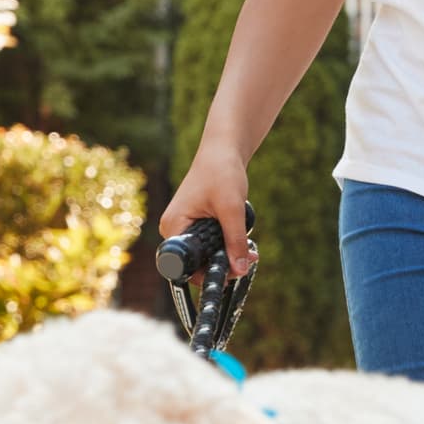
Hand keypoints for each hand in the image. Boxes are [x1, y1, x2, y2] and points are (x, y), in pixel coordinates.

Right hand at [159, 146, 256, 275]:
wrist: (224, 149)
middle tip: (248, 260)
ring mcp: (184, 226)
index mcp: (174, 227)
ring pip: (206, 254)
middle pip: (196, 262)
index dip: (208, 274)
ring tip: (249, 251)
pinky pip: (210, 243)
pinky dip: (226, 244)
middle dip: (223, 263)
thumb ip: (235, 241)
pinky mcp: (196, 223)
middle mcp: (175, 229)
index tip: (233, 272)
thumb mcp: (231, 209)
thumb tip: (240, 270)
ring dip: (227, 254)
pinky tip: (243, 242)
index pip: (186, 266)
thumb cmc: (222, 172)